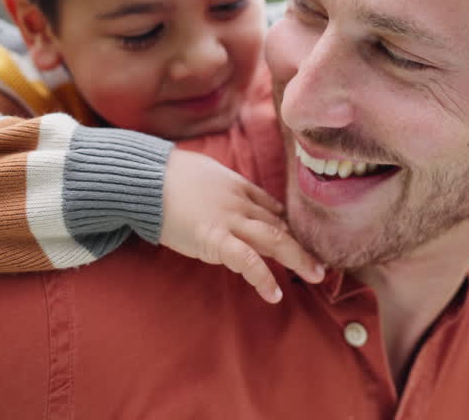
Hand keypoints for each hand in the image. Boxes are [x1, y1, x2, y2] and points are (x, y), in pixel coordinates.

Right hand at [160, 148, 324, 302]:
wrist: (146, 177)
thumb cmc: (166, 175)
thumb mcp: (204, 173)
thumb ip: (219, 187)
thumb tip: (225, 193)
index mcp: (237, 186)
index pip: (270, 208)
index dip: (287, 226)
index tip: (298, 241)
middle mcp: (240, 202)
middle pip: (279, 224)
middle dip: (302, 245)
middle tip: (321, 263)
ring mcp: (230, 220)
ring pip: (274, 238)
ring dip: (298, 258)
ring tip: (315, 276)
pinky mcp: (215, 238)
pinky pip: (247, 260)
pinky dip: (263, 278)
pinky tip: (273, 294)